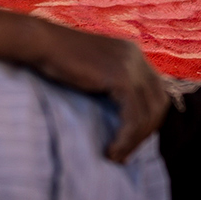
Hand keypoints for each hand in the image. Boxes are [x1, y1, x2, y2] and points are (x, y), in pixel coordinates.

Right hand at [25, 20, 167, 161]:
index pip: (156, 92)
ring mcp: (131, 66)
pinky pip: (134, 116)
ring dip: (135, 141)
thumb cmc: (57, 59)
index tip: (130, 139)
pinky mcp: (121, 77)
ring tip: (117, 156)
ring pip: (148, 114)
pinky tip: (112, 151)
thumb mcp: (93, 70)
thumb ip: (110, 83)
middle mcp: (136, 56)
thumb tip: (120, 115)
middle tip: (126, 152)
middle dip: (146, 132)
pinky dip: (126, 138)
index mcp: (132, 53)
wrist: (41, 43)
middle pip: (159, 103)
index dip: (148, 119)